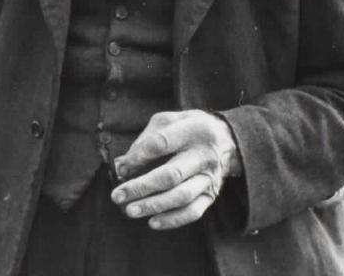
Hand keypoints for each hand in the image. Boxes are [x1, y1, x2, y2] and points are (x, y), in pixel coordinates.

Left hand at [110, 110, 241, 229]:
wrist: (225, 140)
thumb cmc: (188, 128)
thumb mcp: (169, 120)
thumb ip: (146, 139)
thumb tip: (124, 165)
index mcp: (193, 129)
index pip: (161, 143)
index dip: (138, 156)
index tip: (121, 168)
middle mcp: (204, 155)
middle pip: (171, 174)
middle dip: (141, 187)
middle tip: (118, 196)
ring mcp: (209, 177)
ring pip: (181, 196)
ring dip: (153, 206)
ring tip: (130, 210)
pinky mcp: (211, 195)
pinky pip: (193, 212)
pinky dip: (172, 220)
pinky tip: (152, 222)